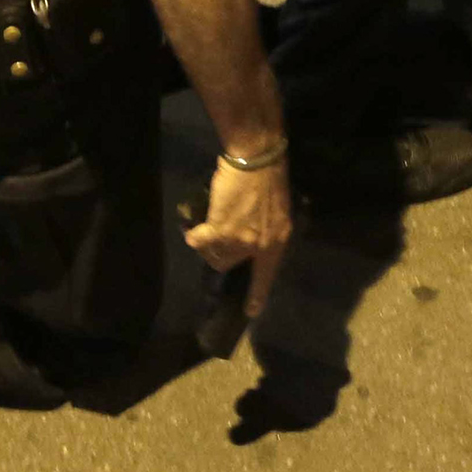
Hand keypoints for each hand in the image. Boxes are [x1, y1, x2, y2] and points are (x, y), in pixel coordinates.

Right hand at [185, 159, 291, 318]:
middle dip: (222, 254)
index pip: (267, 276)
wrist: (258, 159)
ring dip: (208, 244)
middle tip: (218, 238)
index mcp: (277, 241)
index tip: (251, 312)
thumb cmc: (270, 179)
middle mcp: (259, 246)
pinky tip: (193, 229)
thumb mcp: (277, 211)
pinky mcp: (219, 229)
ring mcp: (239, 240)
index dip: (258, 295)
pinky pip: (200, 241)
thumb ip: (266, 229)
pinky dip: (195, 235)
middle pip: (232, 264)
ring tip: (205, 231)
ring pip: (215, 254)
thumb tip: (250, 241)